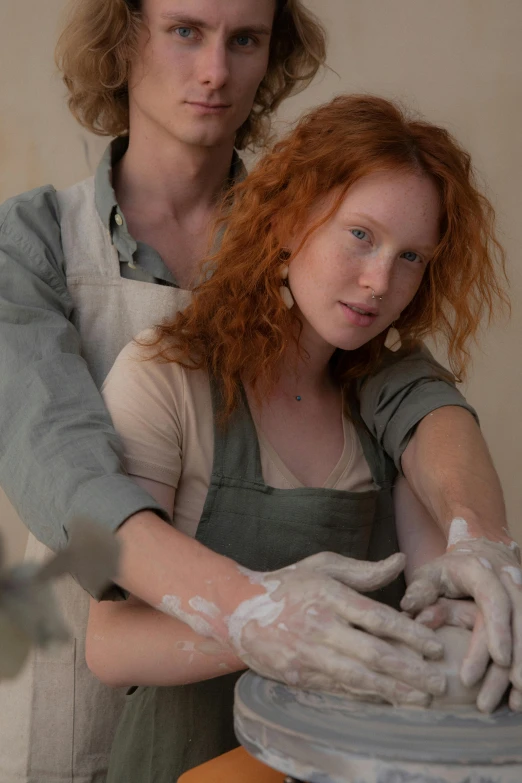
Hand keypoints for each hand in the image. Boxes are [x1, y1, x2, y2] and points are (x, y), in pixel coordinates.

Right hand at [226, 552, 446, 706]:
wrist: (238, 609)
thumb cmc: (288, 584)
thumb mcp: (324, 566)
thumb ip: (364, 570)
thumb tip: (401, 561)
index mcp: (330, 595)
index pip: (377, 618)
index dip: (409, 634)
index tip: (434, 646)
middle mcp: (321, 626)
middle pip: (373, 653)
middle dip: (410, 670)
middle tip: (439, 681)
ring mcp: (308, 653)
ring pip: (358, 678)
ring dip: (393, 690)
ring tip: (421, 698)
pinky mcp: (298, 675)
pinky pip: (338, 689)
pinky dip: (366, 696)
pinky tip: (388, 700)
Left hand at [401, 536, 521, 698]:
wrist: (483, 552)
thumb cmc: (450, 570)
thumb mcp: (431, 574)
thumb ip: (421, 590)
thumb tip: (409, 608)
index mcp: (482, 571)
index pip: (494, 600)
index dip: (499, 629)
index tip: (498, 660)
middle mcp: (509, 581)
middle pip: (519, 622)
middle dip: (513, 662)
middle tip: (493, 696)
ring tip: (514, 705)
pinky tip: (520, 698)